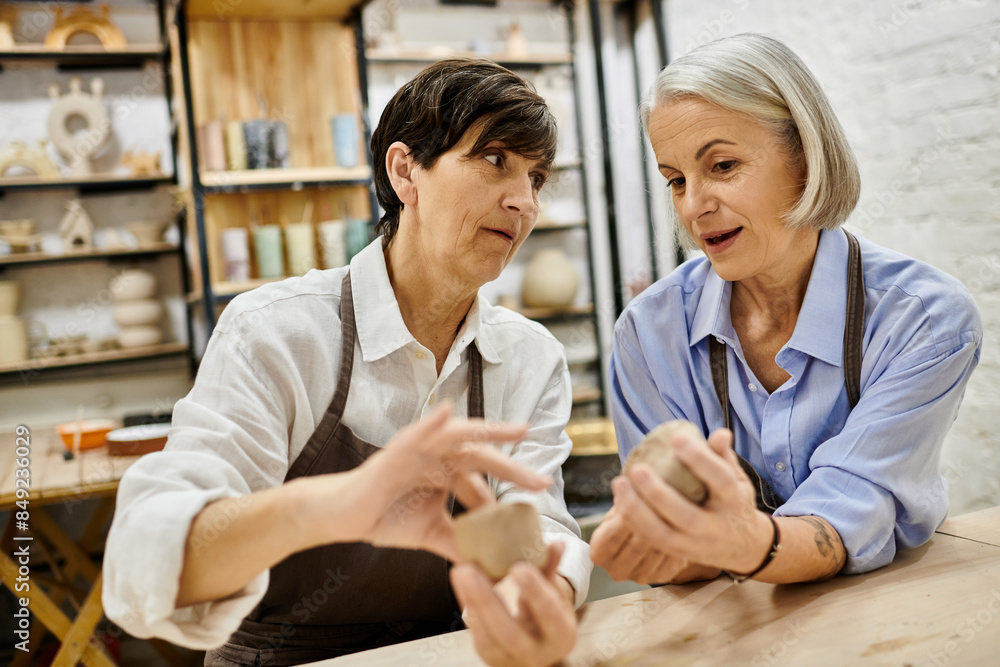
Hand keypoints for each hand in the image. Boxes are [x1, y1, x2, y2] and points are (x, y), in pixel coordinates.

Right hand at [292, 402, 550, 560]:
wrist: (346, 519)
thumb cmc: (386, 518)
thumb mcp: (432, 533)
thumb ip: (459, 543)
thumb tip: (489, 566)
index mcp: (448, 473)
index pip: (486, 477)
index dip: (511, 490)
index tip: (538, 505)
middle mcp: (438, 458)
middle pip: (482, 457)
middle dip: (513, 469)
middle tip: (543, 481)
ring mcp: (419, 451)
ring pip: (459, 438)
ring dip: (488, 432)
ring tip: (517, 431)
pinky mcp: (396, 452)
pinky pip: (416, 433)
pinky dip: (431, 422)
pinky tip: (447, 412)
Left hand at [451, 542, 576, 666]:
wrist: (539, 642)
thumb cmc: (548, 610)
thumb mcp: (553, 591)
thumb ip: (550, 568)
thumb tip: (557, 544)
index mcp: (561, 636)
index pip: (549, 615)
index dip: (534, 592)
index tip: (518, 568)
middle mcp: (538, 655)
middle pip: (510, 632)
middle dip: (487, 601)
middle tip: (470, 569)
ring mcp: (512, 661)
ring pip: (488, 637)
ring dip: (471, 602)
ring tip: (461, 571)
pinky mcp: (491, 658)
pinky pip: (477, 636)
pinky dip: (468, 608)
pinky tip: (461, 584)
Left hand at [592, 429, 771, 580]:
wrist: (743, 546)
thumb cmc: (733, 500)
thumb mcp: (737, 478)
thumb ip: (723, 456)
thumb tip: (720, 434)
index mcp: (735, 502)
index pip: (720, 480)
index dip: (699, 459)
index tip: (676, 438)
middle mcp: (717, 528)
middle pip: (687, 516)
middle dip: (659, 494)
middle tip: (637, 469)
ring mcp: (697, 545)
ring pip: (663, 534)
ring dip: (637, 511)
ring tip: (620, 484)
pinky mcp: (680, 553)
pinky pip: (653, 540)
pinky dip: (634, 522)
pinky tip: (620, 501)